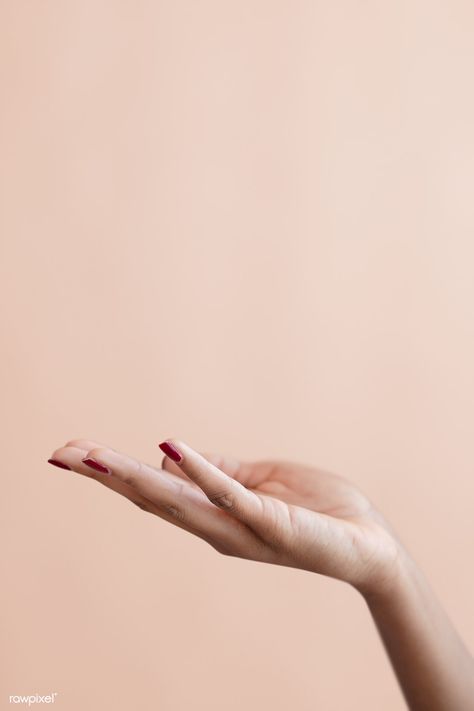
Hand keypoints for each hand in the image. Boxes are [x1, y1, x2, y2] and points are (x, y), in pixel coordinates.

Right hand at [48, 438, 400, 594]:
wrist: (367, 543)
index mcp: (212, 514)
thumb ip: (217, 470)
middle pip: (150, 498)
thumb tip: (169, 450)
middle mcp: (216, 527)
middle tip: (61, 453)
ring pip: (177, 500)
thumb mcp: (257, 482)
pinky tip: (170, 447)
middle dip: (105, 476)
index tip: (72, 451)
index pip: (152, 491)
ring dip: (134, 475)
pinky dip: (200, 470)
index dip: (112, 472)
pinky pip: (230, 494)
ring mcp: (241, 527)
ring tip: (93, 456)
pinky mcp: (271, 521)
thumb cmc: (314, 509)